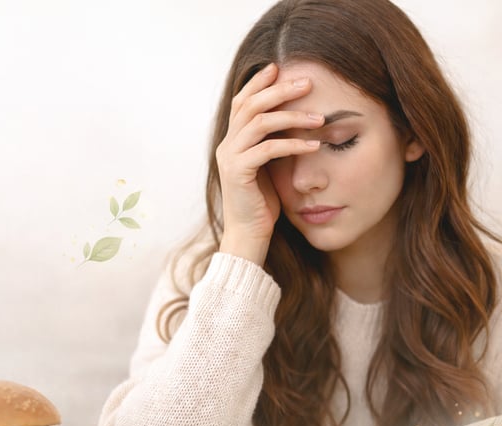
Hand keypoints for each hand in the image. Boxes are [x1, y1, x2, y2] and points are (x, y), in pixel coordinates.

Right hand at [216, 63, 323, 263]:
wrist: (247, 235)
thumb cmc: (261, 204)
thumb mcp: (268, 167)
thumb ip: (272, 143)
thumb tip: (295, 122)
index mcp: (231, 141)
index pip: (241, 102)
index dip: (258, 83)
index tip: (279, 68)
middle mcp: (227, 145)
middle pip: (249, 105)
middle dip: (279, 90)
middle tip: (307, 82)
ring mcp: (230, 158)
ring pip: (258, 123)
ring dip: (291, 116)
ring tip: (319, 117)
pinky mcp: (238, 173)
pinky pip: (267, 149)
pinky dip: (292, 144)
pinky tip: (314, 144)